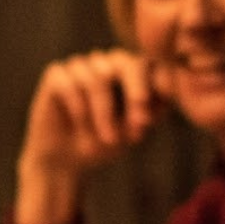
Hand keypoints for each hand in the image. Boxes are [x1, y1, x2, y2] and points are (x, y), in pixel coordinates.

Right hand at [15, 50, 160, 223]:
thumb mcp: (134, 129)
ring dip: (104, 113)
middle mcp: (105, 63)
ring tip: (107, 139)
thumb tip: (169, 90)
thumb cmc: (104, 142)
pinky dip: (77, 106)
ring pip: (96, 78)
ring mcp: (79, 67)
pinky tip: (79, 123)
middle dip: (134, 92)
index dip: (152, 85)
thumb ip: (152, 108)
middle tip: (138, 122)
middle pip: (122, 62)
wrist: (67, 161)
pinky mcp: (55, 75)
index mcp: (129, 71)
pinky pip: (69, 84)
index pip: (145, 64)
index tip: (157, 108)